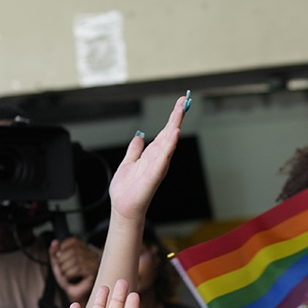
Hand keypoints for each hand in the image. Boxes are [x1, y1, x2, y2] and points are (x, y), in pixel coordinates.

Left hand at [49, 238, 98, 304]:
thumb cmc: (70, 282)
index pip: (73, 241)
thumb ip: (55, 253)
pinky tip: (71, 279)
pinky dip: (69, 275)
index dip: (63, 247)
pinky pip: (78, 269)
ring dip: (65, 269)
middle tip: (61, 270)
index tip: (59, 257)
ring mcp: (94, 264)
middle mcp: (92, 255)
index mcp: (85, 250)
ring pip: (75, 260)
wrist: (77, 296)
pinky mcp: (94, 273)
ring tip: (66, 276)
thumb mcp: (59, 265)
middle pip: (73, 251)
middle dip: (62, 261)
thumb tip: (55, 242)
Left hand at [106, 94, 188, 222]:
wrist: (123, 207)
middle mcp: (158, 158)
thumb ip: (135, 150)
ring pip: (168, 141)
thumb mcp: (128, 163)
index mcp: (152, 154)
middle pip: (169, 133)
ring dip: (175, 125)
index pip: (164, 132)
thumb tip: (139, 137)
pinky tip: (174, 133)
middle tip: (185, 100)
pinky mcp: (154, 174)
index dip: (172, 117)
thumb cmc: (127, 190)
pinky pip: (163, 156)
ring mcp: (158, 165)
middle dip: (177, 116)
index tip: (180, 103)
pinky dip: (170, 145)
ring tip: (181, 110)